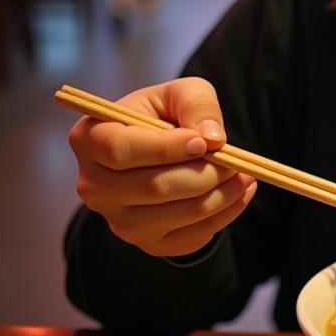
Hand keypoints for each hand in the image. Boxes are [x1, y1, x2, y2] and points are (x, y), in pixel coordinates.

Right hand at [68, 77, 256, 257]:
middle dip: (205, 173)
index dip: (165, 148)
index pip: (120, 151)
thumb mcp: (180, 93)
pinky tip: (238, 192)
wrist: (163, 151)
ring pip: (178, 213)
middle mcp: (94, 186)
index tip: (202, 142)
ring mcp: (118, 220)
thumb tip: (212, 139)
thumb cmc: (165, 115)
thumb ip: (196, 104)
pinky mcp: (146, 242)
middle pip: (153, 187)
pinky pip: (192, 236)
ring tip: (244, 174)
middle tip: (235, 160)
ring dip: (222, 193)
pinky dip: (225, 213)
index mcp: (90, 139)